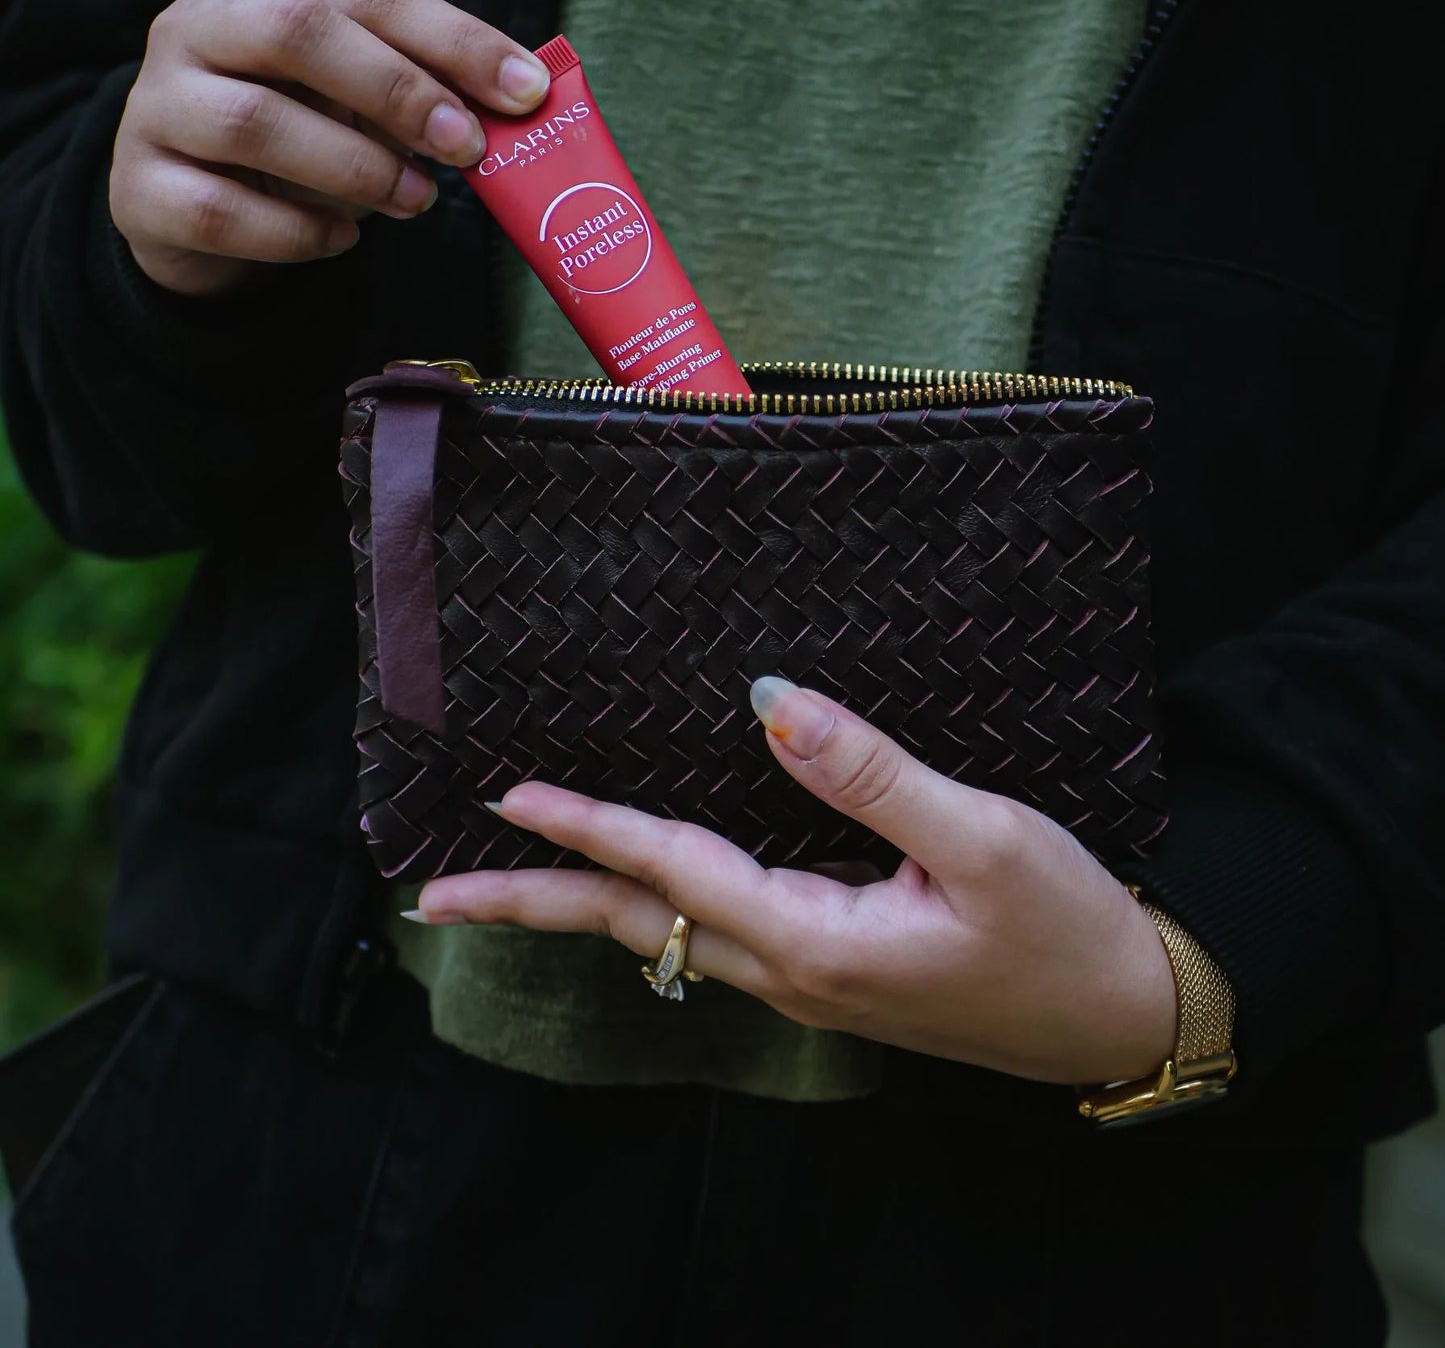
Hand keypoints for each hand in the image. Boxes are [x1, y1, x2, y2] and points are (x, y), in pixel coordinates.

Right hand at [111, 0, 549, 296]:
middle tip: (465, 146)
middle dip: (396, 89)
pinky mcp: (142, 189)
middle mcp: (195, 26)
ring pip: (255, 122)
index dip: (452, 39)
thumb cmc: (293, 137)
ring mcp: (158, 106)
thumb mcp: (353, 98)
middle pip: (294, 33)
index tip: (524, 91)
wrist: (185, 206)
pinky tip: (344, 241)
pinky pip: (223, 211)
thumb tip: (514, 107)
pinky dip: (298, 233)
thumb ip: (418, 90)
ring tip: (417, 201)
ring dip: (355, 167)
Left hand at [411, 678, 1177, 1085]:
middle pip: (634, 927)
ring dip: (583, 905)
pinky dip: (650, 908)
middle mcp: (793, 970)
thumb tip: (770, 706)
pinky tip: (642, 890)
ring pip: (665, 939)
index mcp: (818, 938)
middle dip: (532, 903)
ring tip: (511, 885)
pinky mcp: (832, 972)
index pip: (672, 869)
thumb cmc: (1063, 928)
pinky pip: (712, 938)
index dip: (585, 825)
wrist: (1123, 1012)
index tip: (505, 796)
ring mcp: (808, 982)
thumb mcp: (982, 838)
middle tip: (436, 893)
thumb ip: (870, 775)